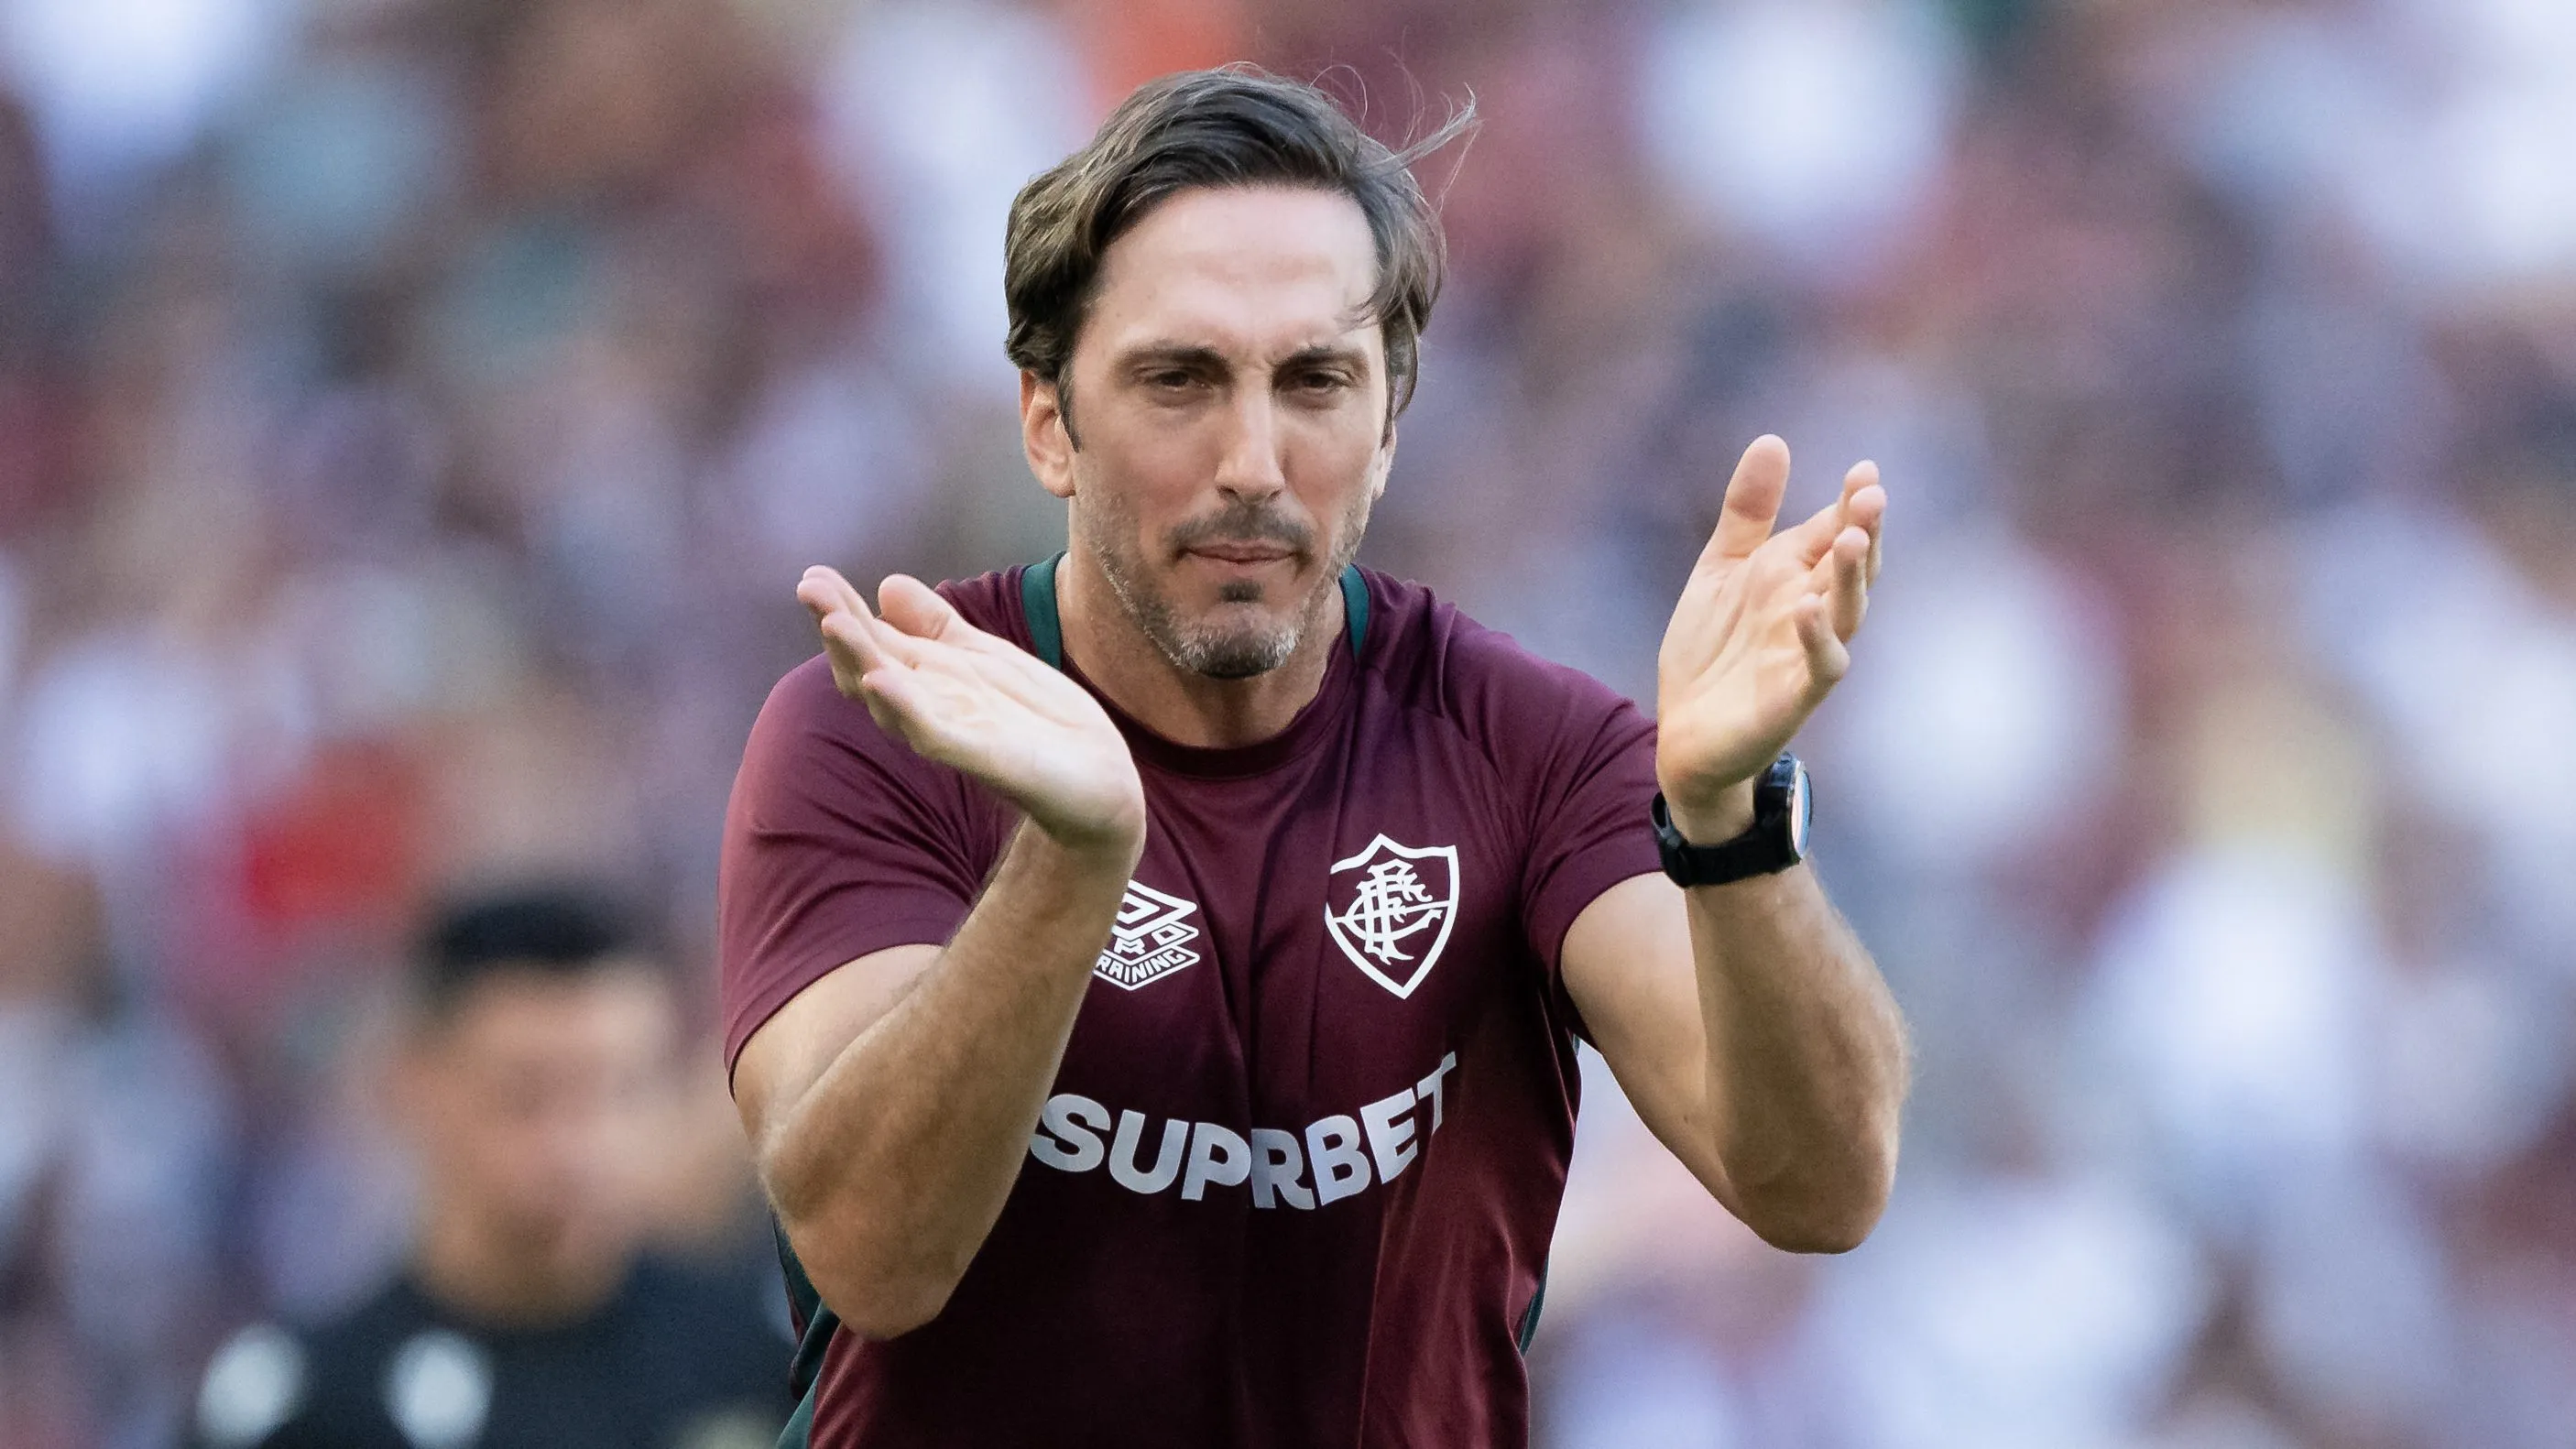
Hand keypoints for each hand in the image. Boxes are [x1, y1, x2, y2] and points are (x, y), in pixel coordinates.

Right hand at [798, 567, 1146, 858]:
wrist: (1098, 779)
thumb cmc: (1037, 720)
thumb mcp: (985, 657)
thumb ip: (937, 626)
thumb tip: (886, 584)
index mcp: (929, 678)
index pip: (874, 640)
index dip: (844, 609)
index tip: (814, 576)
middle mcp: (929, 706)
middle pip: (868, 666)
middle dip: (839, 630)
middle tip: (809, 590)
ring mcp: (952, 732)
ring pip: (891, 700)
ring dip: (860, 662)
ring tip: (835, 626)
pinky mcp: (982, 758)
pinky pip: (934, 735)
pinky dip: (907, 709)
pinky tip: (884, 680)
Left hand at [1655, 436, 1883, 841]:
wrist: (1682, 732)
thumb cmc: (1710, 649)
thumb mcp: (1720, 568)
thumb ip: (1747, 511)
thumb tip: (1773, 439)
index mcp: (1795, 575)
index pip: (1833, 531)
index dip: (1851, 502)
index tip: (1864, 469)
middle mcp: (1810, 610)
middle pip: (1850, 566)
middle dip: (1863, 530)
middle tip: (1872, 493)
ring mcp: (1806, 654)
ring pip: (1846, 612)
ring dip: (1850, 577)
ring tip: (1849, 539)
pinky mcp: (1793, 696)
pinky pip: (1819, 666)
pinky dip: (1817, 638)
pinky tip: (1806, 608)